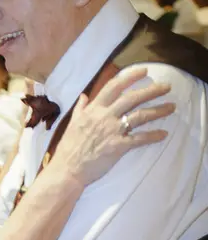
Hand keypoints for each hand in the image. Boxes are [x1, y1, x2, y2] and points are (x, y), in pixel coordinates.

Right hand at [54, 67, 173, 186]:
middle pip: (132, 98)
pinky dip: (153, 136)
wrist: (68, 168)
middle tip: (166, 87)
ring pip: (140, 116)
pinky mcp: (119, 146)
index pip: (114, 87)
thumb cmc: (68, 147)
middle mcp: (105, 116)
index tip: (143, 71)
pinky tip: (163, 134)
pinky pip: (140, 138)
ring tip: (171, 107)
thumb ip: (80, 108)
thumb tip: (84, 96)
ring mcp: (113, 131)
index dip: (130, 77)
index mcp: (94, 109)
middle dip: (151, 90)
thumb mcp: (72, 123)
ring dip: (158, 110)